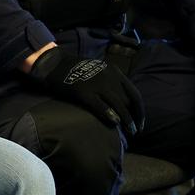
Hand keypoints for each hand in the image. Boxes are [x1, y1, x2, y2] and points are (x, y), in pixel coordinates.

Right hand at [27, 46, 145, 135]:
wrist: (54, 63)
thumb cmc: (77, 70)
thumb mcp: (100, 71)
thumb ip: (112, 83)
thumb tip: (122, 104)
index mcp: (114, 72)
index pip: (134, 94)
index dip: (140, 110)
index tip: (140, 122)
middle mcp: (109, 77)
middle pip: (128, 101)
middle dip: (134, 117)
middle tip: (134, 130)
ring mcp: (96, 84)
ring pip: (119, 105)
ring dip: (126, 120)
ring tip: (129, 132)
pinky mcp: (83, 91)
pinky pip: (100, 105)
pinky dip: (109, 115)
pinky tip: (114, 123)